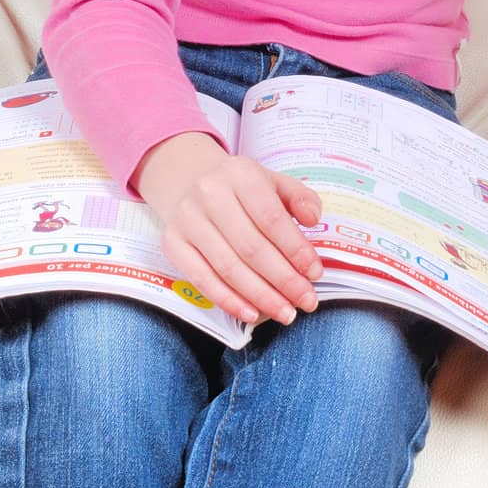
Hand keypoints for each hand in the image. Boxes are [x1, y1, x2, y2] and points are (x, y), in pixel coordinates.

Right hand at [137, 133, 325, 326]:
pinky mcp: (172, 243)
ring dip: (261, 296)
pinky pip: (202, 279)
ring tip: (286, 312)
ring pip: (228, 267)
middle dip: (284, 280)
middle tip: (307, 301)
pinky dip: (229, 300)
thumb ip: (300, 197)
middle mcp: (209, 194)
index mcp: (240, 173)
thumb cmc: (241, 188)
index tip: (315, 274)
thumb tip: (313, 219)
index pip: (271, 218)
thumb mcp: (273, 181)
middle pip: (251, 247)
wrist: (188, 180)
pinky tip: (252, 313)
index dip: (296, 250)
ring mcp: (187, 220)